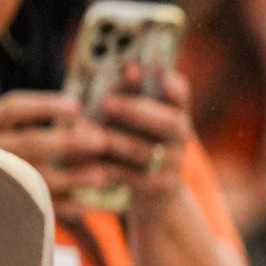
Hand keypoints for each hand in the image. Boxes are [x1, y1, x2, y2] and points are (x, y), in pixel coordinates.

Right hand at [0, 89, 121, 211]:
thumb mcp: (0, 128)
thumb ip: (36, 123)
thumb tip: (83, 124)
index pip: (12, 109)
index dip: (44, 106)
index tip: (77, 106)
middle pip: (28, 143)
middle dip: (67, 142)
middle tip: (101, 141)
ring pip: (31, 177)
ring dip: (70, 177)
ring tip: (101, 176)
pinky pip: (31, 208)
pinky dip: (60, 207)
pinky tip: (84, 206)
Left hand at [87, 74, 200, 218]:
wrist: (156, 193)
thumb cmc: (135, 142)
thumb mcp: (134, 119)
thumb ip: (125, 95)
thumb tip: (114, 72)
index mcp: (176, 112)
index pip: (180, 93)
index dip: (168, 84)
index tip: (145, 73)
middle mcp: (180, 136)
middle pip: (169, 123)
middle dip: (136, 111)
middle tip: (106, 103)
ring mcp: (173, 163)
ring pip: (145, 151)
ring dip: (115, 141)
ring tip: (85, 133)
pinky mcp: (160, 186)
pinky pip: (132, 176)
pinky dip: (107, 168)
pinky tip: (84, 161)